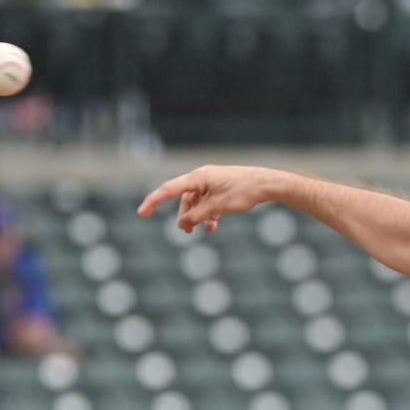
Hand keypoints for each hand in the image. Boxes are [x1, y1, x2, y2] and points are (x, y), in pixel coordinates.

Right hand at [137, 164, 279, 233]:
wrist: (267, 184)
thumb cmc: (244, 192)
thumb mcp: (218, 207)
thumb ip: (198, 215)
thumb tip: (183, 223)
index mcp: (198, 177)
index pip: (169, 189)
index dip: (153, 201)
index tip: (142, 213)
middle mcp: (202, 178)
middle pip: (184, 199)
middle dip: (185, 216)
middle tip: (187, 232)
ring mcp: (212, 182)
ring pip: (197, 202)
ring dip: (198, 217)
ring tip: (204, 231)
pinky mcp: (221, 188)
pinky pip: (208, 202)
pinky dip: (209, 214)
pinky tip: (214, 226)